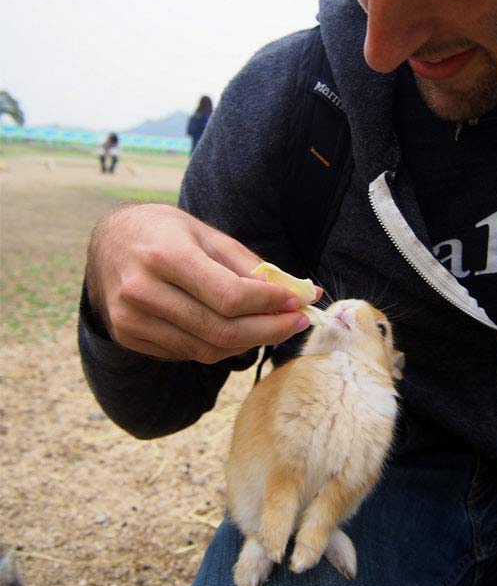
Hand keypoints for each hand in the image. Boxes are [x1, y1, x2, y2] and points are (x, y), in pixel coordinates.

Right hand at [86, 203, 316, 364]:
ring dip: (248, 342)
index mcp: (164, 254)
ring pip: (206, 349)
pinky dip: (218, 347)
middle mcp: (141, 290)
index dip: (269, 305)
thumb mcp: (206, 233)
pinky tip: (235, 331)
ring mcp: (130, 318)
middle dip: (268, 330)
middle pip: (220, 329)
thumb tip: (299, 292)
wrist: (107, 242)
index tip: (296, 302)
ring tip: (271, 326)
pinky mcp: (127, 336)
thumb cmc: (163, 232)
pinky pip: (186, 353)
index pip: (229, 296)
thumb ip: (249, 265)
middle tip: (296, 322)